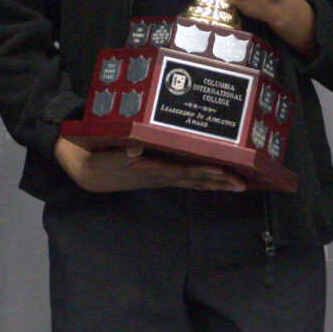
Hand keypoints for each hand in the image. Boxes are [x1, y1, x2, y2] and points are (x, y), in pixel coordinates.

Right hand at [55, 136, 247, 193]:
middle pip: (197, 181)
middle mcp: (162, 175)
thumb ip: (124, 150)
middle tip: (244, 184)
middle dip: (220, 182)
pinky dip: (202, 179)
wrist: (89, 172)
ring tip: (236, 185)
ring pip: (194, 181)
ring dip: (215, 183)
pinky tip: (213, 178)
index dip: (208, 173)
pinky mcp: (158, 173)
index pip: (187, 173)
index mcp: (155, 170)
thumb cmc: (102, 161)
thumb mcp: (111, 154)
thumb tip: (137, 146)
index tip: (227, 173)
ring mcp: (162, 176)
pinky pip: (185, 178)